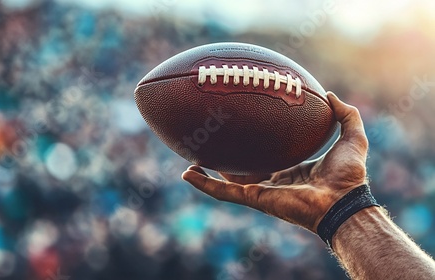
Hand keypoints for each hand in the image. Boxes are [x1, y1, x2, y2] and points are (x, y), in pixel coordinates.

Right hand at [181, 92, 368, 232]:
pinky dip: (204, 186)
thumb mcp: (352, 137)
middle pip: (245, 168)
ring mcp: (261, 190)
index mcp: (291, 169)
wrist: (342, 201)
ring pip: (227, 181)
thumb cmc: (349, 176)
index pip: (269, 156)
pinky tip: (188, 174)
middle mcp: (273, 180)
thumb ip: (346, 115)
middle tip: (214, 139)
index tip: (246, 130)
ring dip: (208, 173)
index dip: (257, 145)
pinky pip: (224, 192)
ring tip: (191, 158)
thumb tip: (330, 95)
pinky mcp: (254, 198)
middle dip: (229, 157)